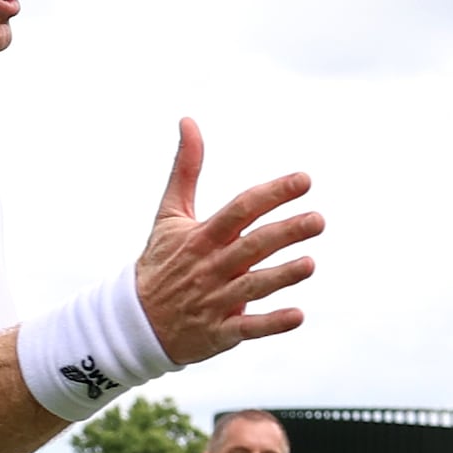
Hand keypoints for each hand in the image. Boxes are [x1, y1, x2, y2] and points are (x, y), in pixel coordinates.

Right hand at [131, 120, 322, 365]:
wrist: (135, 320)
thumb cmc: (161, 261)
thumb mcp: (169, 214)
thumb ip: (186, 169)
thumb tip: (188, 120)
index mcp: (202, 235)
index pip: (241, 209)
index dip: (272, 194)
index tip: (305, 180)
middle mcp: (211, 266)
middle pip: (252, 246)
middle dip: (285, 232)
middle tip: (318, 220)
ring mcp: (215, 300)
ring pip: (253, 286)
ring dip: (282, 276)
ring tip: (310, 263)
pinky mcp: (219, 332)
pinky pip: (248, 328)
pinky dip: (272, 323)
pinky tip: (298, 315)